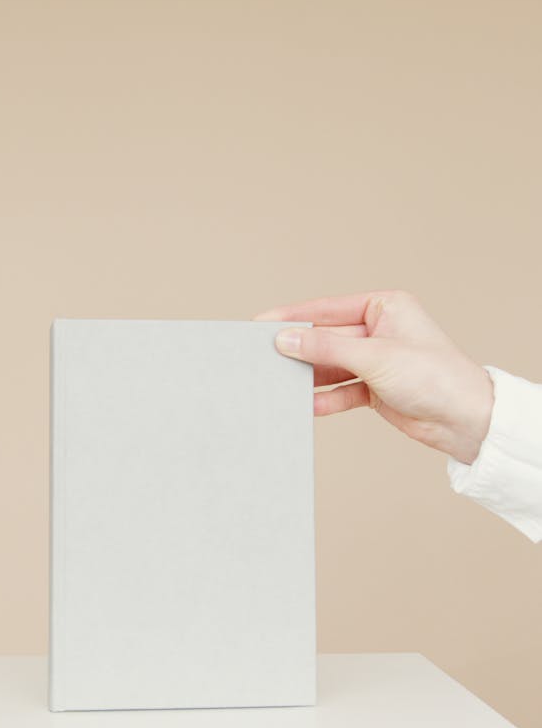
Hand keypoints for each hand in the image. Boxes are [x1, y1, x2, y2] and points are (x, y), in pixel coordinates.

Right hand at [255, 290, 493, 464]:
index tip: (262, 324)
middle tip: (263, 358)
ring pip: (331, 366)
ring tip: (279, 384)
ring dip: (309, 377)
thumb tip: (287, 340)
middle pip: (327, 339)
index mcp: (385, 307)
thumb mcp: (375, 357)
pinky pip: (341, 390)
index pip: (328, 310)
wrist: (465, 420)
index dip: (294, 317)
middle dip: (299, 352)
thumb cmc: (436, 377)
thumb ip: (327, 349)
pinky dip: (325, 398)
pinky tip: (306, 405)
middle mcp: (380, 331)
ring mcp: (377, 361)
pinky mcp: (376, 388)